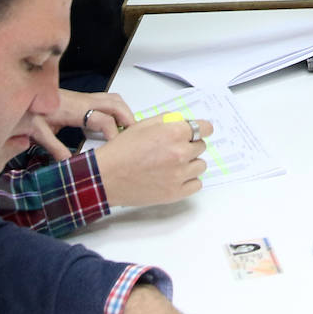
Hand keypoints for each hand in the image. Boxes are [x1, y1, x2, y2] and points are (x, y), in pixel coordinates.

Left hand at [27, 90, 135, 160]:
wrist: (21, 93)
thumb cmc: (28, 111)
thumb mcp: (37, 131)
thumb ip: (54, 146)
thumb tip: (69, 162)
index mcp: (73, 109)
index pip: (103, 119)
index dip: (113, 133)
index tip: (116, 148)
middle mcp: (82, 100)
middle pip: (115, 104)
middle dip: (127, 118)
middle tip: (133, 135)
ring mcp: (84, 98)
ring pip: (113, 99)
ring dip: (123, 112)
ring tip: (127, 129)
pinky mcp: (82, 99)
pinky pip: (106, 100)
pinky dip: (115, 110)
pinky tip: (110, 124)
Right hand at [93, 115, 214, 206]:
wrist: (106, 176)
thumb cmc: (121, 152)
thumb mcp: (143, 125)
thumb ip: (167, 121)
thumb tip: (182, 122)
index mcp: (174, 133)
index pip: (205, 128)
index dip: (201, 129)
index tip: (199, 132)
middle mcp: (180, 153)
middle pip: (201, 146)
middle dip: (190, 145)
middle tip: (174, 149)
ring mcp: (179, 175)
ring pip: (200, 165)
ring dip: (191, 163)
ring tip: (174, 164)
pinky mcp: (176, 193)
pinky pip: (197, 184)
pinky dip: (189, 181)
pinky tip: (176, 177)